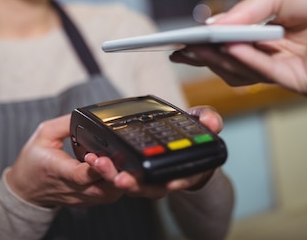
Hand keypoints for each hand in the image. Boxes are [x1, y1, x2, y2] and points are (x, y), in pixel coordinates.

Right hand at [6, 114, 123, 207]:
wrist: (25, 189)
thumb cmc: (33, 161)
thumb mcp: (44, 134)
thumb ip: (66, 123)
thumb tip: (88, 116)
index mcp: (58, 171)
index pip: (81, 175)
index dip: (96, 167)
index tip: (100, 156)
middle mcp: (72, 188)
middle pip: (103, 189)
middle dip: (116, 173)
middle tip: (121, 157)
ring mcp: (81, 198)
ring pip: (110, 195)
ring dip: (120, 179)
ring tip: (122, 162)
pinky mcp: (88, 202)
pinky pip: (109, 196)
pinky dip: (117, 185)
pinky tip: (119, 169)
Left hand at [84, 106, 222, 197]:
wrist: (182, 143)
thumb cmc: (194, 134)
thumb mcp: (205, 123)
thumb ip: (209, 119)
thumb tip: (213, 122)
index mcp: (184, 168)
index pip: (180, 179)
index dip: (174, 182)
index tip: (168, 182)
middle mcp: (165, 177)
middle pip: (149, 188)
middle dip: (135, 185)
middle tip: (121, 179)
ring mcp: (147, 177)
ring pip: (131, 183)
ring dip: (114, 176)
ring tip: (100, 165)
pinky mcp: (131, 170)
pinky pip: (118, 173)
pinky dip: (106, 168)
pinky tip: (93, 158)